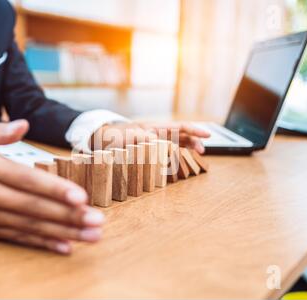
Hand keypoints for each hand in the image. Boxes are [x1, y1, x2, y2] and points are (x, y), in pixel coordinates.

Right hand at [0, 120, 104, 254]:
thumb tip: (24, 123)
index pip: (27, 180)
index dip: (55, 190)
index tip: (81, 198)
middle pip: (34, 208)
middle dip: (68, 216)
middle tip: (97, 222)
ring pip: (31, 226)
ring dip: (63, 233)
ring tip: (90, 236)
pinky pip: (19, 238)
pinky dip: (43, 243)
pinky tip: (65, 247)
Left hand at [91, 122, 210, 153]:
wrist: (99, 140)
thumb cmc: (111, 137)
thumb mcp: (125, 137)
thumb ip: (140, 137)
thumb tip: (155, 139)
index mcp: (153, 129)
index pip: (179, 127)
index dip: (194, 130)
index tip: (207, 134)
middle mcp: (156, 135)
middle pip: (181, 136)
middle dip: (194, 141)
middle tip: (203, 152)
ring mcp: (153, 143)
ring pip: (176, 144)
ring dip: (187, 149)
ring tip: (198, 156)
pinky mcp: (149, 151)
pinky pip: (167, 153)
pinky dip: (176, 157)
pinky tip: (181, 163)